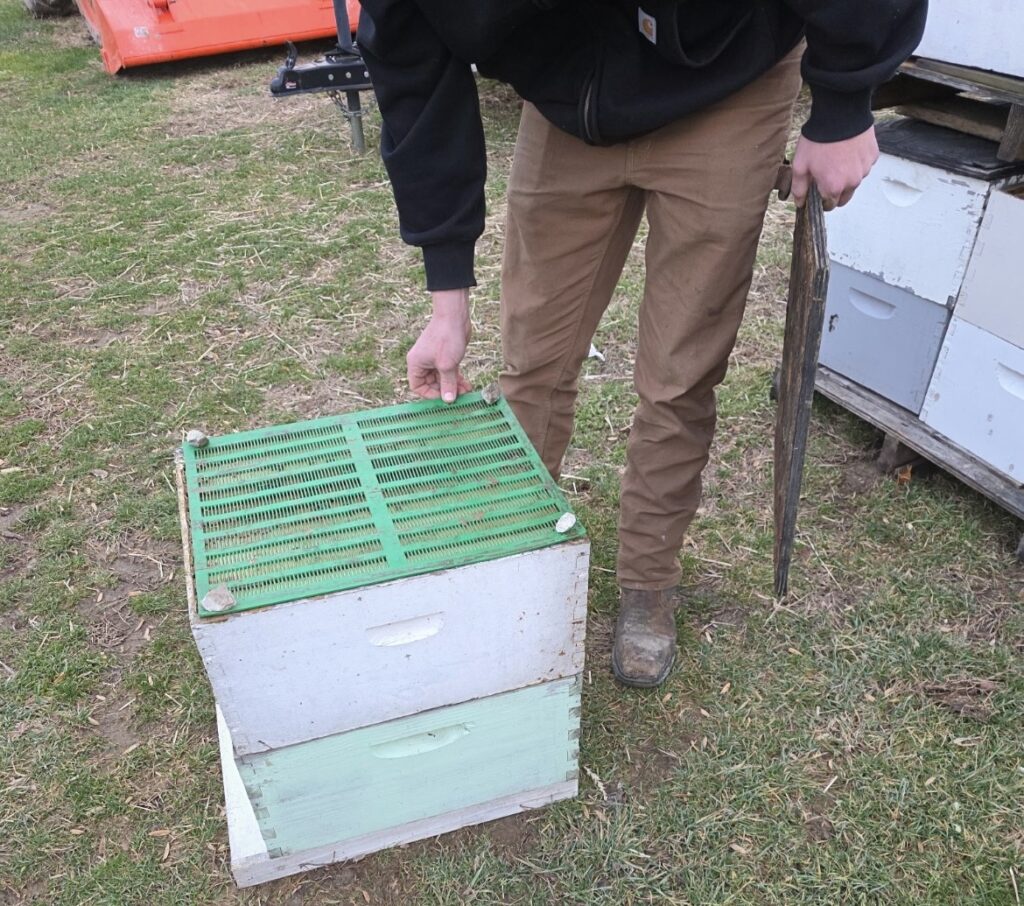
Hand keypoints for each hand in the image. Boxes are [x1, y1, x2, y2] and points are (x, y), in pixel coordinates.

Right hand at [406, 288, 472, 402]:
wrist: (455, 316)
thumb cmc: (446, 338)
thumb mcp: (447, 365)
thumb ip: (448, 384)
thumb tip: (448, 400)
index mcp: (416, 364)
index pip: (417, 386)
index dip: (429, 394)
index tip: (444, 398)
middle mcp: (423, 362)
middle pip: (431, 384)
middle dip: (445, 390)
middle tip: (459, 396)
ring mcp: (434, 359)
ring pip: (442, 379)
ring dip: (453, 385)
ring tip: (466, 391)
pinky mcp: (445, 356)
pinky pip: (449, 372)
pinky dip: (456, 378)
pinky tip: (467, 384)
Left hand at [791, 126, 878, 210]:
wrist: (839, 115)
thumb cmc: (819, 140)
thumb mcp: (800, 165)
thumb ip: (799, 188)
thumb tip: (800, 203)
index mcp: (834, 187)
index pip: (829, 205)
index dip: (822, 200)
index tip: (818, 191)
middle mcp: (852, 182)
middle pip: (844, 196)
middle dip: (835, 191)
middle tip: (826, 175)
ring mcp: (864, 169)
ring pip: (855, 180)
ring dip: (847, 175)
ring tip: (836, 159)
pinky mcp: (872, 156)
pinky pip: (864, 165)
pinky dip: (856, 162)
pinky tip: (847, 151)